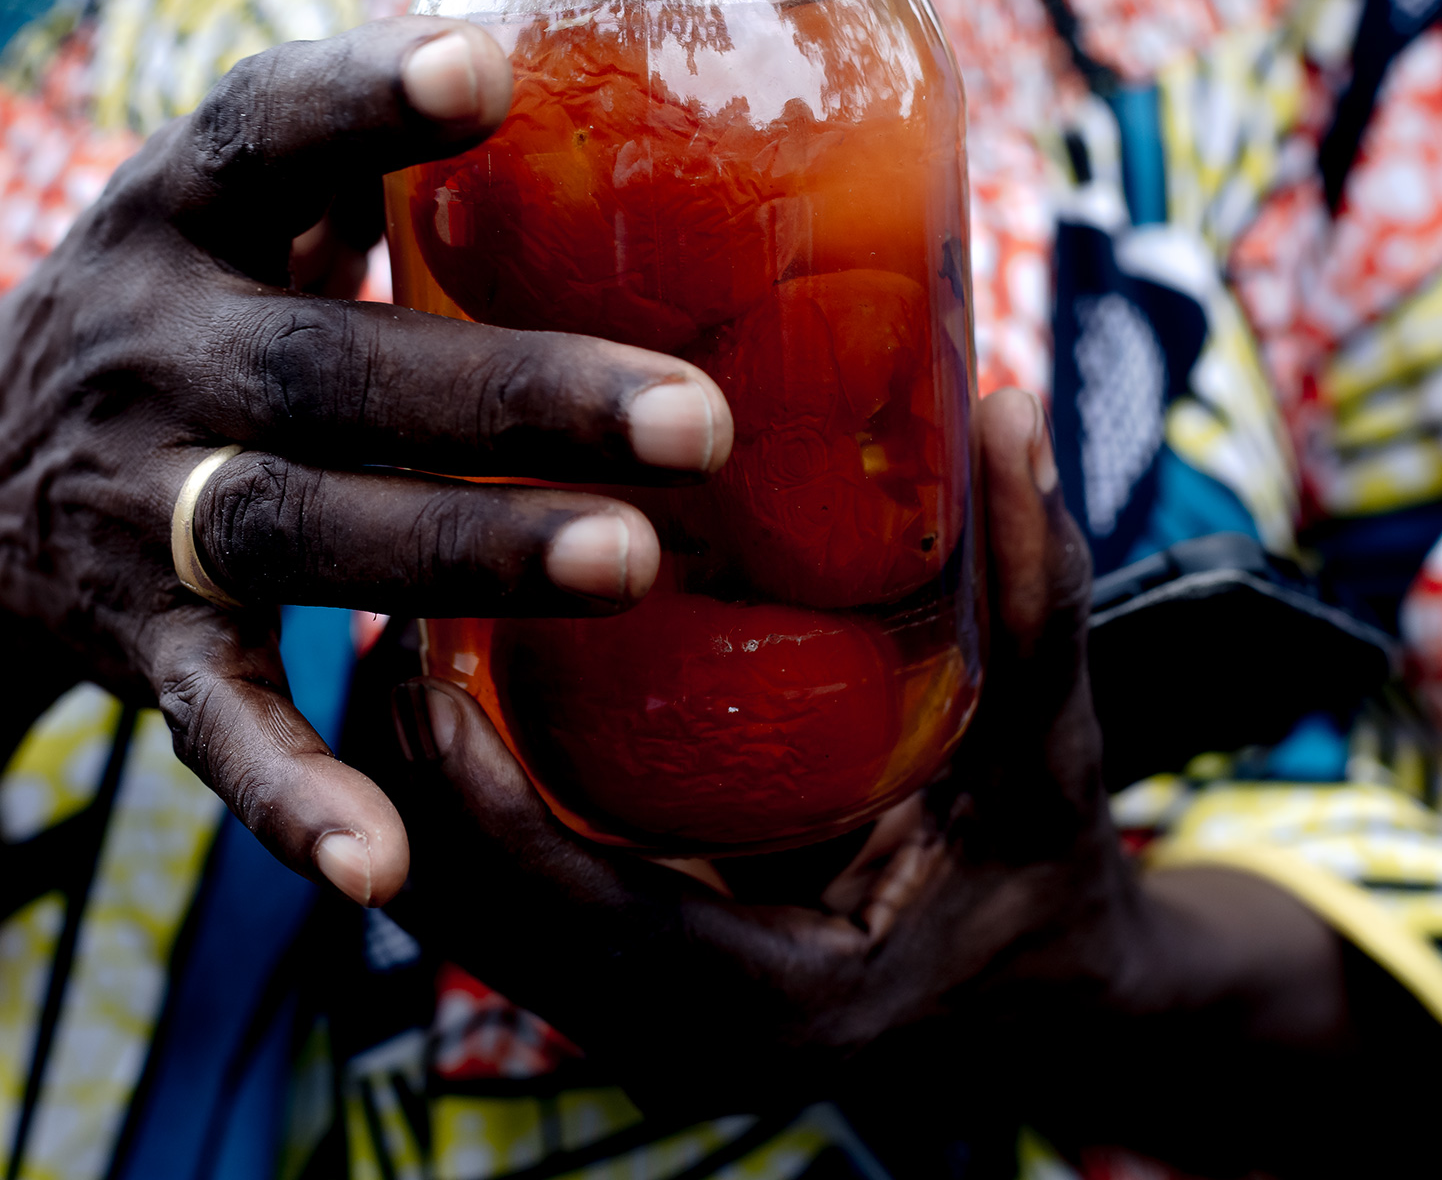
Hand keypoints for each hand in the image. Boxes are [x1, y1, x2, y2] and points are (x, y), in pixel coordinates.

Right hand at [0, 19, 733, 909]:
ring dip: (461, 549)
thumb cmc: (171, 317)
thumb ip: (356, 152)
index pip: (258, 132)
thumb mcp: (220, 214)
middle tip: (700, 419)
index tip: (486, 71)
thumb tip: (582, 32)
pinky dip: (290, 795)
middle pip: (334, 365)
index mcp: (175, 216)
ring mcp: (132, 504)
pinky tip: (376, 866)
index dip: (361, 98)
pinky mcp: (129, 641)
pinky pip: (212, 722)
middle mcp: (146, 349)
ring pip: (299, 530)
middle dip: (515, 392)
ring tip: (628, 563)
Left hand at [362, 388, 1132, 1102]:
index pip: (589, 917)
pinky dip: (443, 810)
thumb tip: (1005, 405)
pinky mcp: (614, 983)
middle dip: (409, 775)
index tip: (427, 668)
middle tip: (386, 599)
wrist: (1039, 998)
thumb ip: (1038, 590)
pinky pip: (491, 908)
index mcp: (781, 1001)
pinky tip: (429, 681)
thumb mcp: (1055, 743)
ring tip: (387, 622)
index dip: (487, 807)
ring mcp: (637, 1021)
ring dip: (405, 787)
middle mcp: (683, 1035)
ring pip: (464, 922)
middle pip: (484, 922)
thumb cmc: (1046, 873)